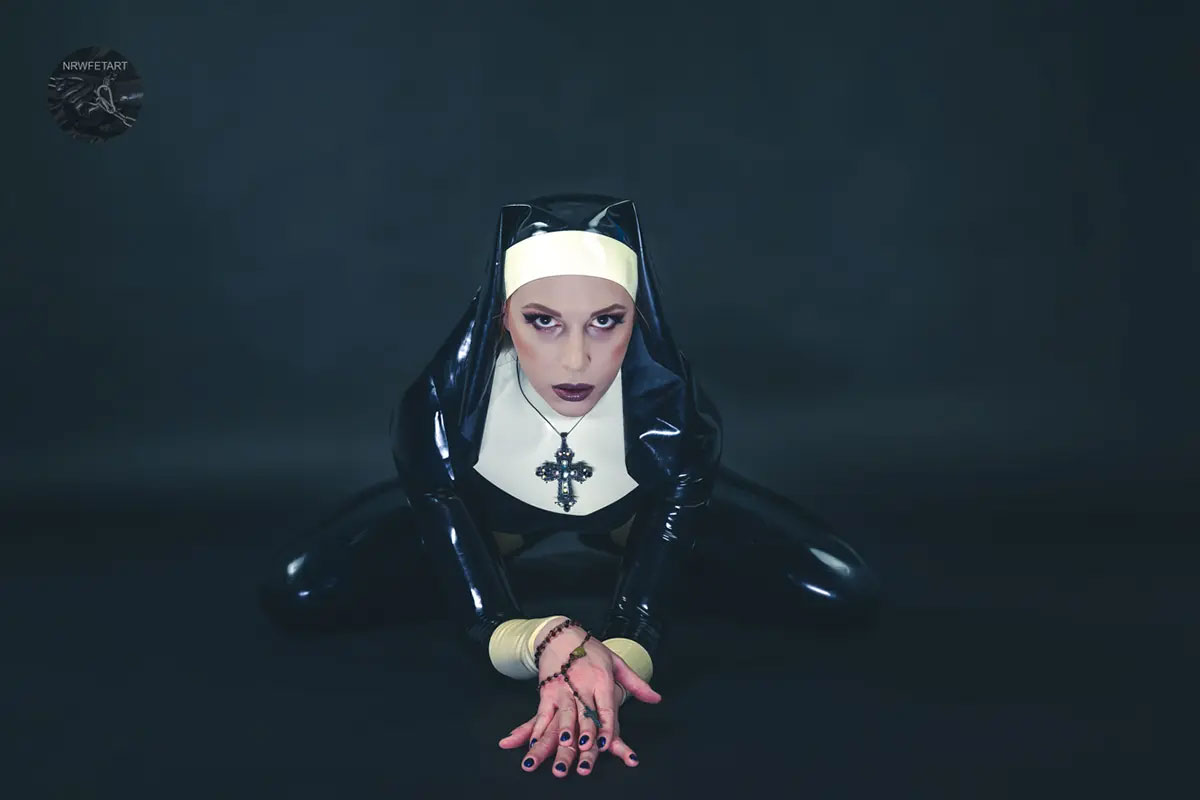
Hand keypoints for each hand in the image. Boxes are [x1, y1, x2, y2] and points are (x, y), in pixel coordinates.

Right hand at [497, 626, 660, 776]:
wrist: (561, 635)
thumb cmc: (590, 650)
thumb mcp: (616, 663)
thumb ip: (636, 684)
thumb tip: (656, 699)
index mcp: (602, 679)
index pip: (606, 706)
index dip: (607, 725)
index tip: (607, 742)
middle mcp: (582, 686)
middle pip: (585, 714)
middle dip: (586, 732)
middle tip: (587, 749)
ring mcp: (563, 690)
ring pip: (564, 714)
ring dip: (564, 730)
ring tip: (565, 743)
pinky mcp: (547, 692)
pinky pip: (542, 713)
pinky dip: (538, 728)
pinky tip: (535, 741)